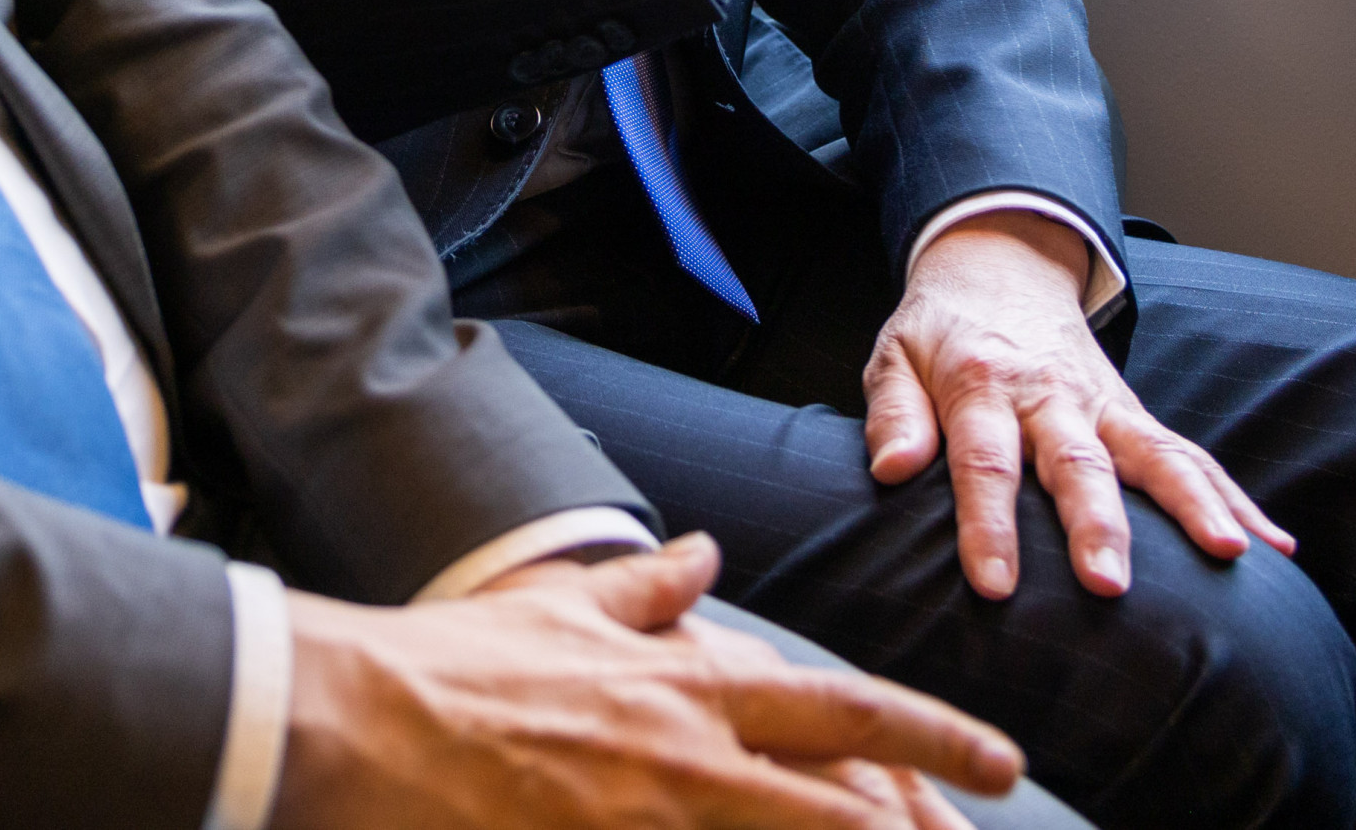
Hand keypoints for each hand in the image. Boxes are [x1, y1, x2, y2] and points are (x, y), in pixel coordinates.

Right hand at [275, 534, 1021, 829]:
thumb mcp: (566, 609)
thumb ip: (650, 589)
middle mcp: (686, 754)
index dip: (929, 734)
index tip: (999, 759)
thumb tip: (709, 552)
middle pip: (838, 801)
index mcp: (688, 685)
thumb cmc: (455, 662)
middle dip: (922, 822)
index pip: (840, 709)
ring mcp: (646, 817)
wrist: (355, 715)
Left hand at [861, 213, 1290, 602]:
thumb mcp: (894, 356)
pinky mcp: (1133, 415)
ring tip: (1230, 553)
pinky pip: (1188, 455)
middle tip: (1110, 583)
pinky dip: (1232, 496)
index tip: (995, 586)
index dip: (989, 525)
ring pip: (1154, 455)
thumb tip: (892, 469)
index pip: (986, 461)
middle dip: (1097, 524)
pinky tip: (1272, 544)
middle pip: (1079, 463)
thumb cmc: (941, 330)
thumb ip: (894, 413)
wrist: (999, 264)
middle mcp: (1052, 397)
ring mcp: (1103, 405)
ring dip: (1193, 504)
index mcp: (984, 386)